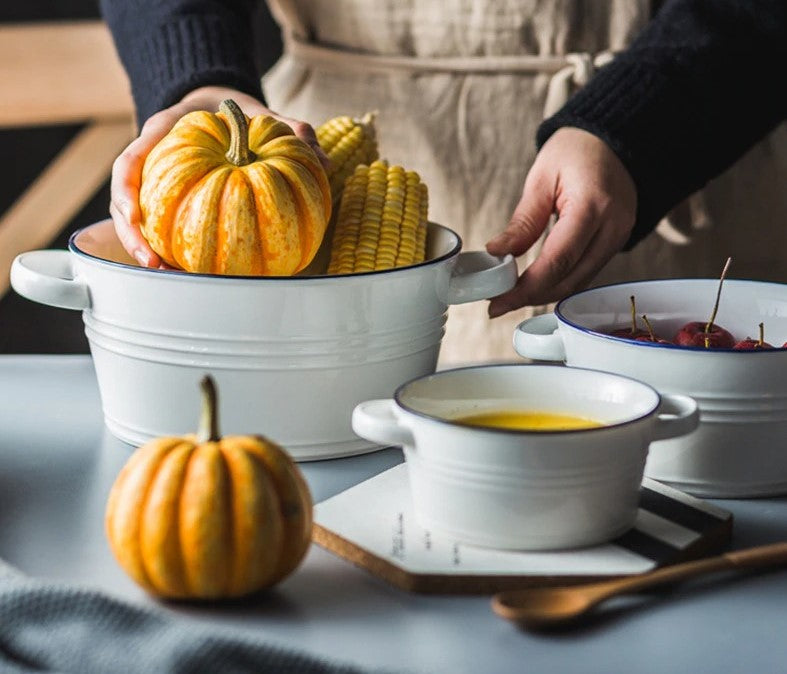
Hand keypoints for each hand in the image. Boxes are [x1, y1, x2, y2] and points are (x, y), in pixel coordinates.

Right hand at [109, 86, 328, 267]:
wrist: (218, 107)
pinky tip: (190, 272)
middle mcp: (153, 161)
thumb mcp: (260, 112)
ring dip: (147, 249)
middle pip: (125, 200)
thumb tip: (323, 158)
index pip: (131, 162)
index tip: (135, 217)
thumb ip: (287, 128)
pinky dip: (174, 249)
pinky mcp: (170, 202)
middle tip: (153, 264)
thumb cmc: (236, 112)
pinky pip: (165, 227)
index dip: (127, 191)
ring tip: (166, 276)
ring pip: (139, 219)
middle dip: (132, 235)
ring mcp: (157, 184)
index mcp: (162, 133)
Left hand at [485, 127, 636, 316]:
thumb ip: (523, 221)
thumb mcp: (542, 178)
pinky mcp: (616, 243)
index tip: (498, 300)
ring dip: (544, 294)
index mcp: (593, 205)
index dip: (526, 287)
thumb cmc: (577, 150)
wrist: (615, 139)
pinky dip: (559, 282)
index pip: (557, 260)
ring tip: (510, 296)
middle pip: (570, 279)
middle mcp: (613, 227)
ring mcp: (619, 237)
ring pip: (579, 282)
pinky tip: (534, 284)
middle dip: (531, 297)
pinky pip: (586, 272)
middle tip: (498, 304)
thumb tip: (498, 253)